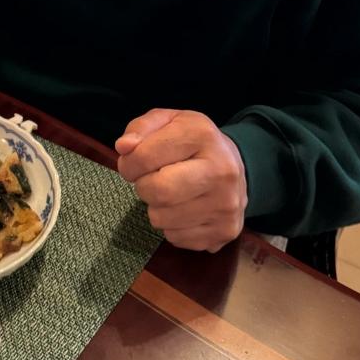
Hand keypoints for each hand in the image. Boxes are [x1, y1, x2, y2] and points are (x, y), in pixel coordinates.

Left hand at [115, 109, 246, 252]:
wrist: (236, 165)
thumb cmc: (192, 142)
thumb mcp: (167, 121)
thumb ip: (140, 129)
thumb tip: (123, 147)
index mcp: (203, 136)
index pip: (145, 157)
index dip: (128, 163)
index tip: (132, 164)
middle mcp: (221, 171)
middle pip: (158, 191)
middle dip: (143, 187)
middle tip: (149, 180)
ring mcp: (226, 204)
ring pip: (162, 219)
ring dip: (156, 208)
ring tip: (170, 193)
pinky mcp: (226, 231)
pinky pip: (175, 238)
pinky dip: (171, 225)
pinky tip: (184, 208)